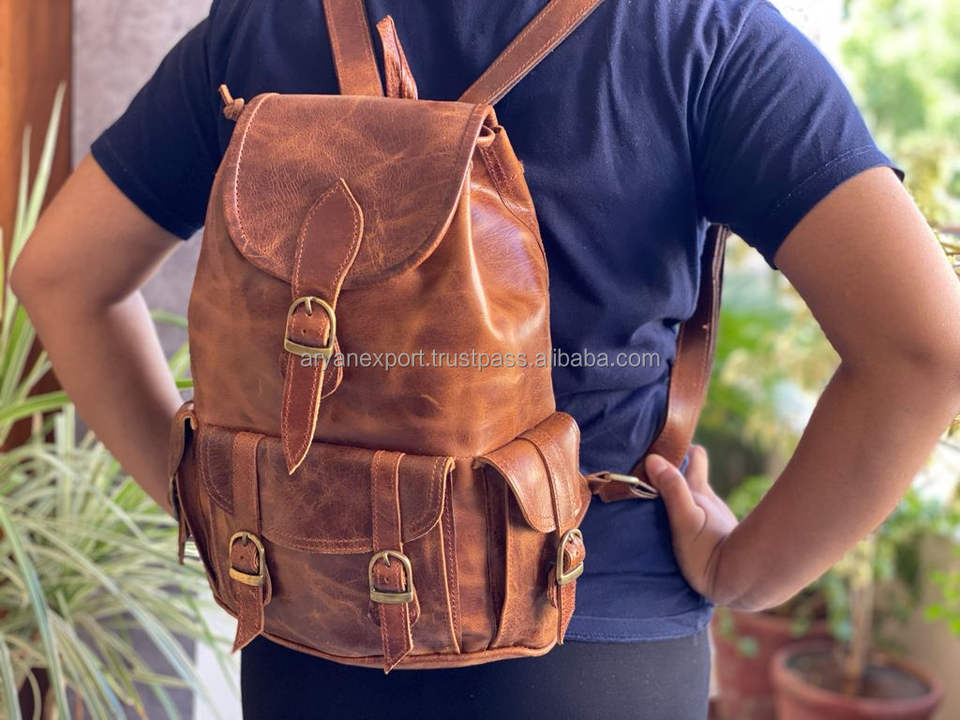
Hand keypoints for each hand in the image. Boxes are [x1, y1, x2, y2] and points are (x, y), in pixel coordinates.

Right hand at [645, 445, 737, 601]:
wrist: (738, 582)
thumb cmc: (710, 551)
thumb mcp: (685, 519)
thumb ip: (672, 489)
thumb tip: (653, 458)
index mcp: (700, 491)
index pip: (695, 456)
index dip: (683, 449)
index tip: (663, 449)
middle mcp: (709, 501)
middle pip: (695, 474)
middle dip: (680, 469)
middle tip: (656, 471)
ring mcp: (715, 519)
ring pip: (696, 499)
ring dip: (680, 495)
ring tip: (657, 500)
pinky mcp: (717, 538)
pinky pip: (700, 519)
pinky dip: (689, 515)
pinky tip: (678, 526)